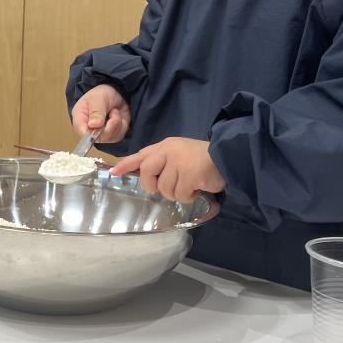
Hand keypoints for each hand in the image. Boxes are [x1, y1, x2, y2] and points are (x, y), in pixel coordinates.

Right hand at [71, 85, 130, 143]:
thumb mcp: (98, 97)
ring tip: (114, 111)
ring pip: (109, 137)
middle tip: (113, 112)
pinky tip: (117, 116)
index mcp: (80, 117)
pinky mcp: (112, 135)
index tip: (99, 125)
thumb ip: (96, 111)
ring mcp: (101, 133)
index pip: (81, 131)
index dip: (90, 132)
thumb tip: (93, 125)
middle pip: (97, 138)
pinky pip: (118, 136)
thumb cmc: (103, 94)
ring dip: (116, 123)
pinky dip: (121, 125)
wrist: (117, 93)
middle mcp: (89, 128)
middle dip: (108, 126)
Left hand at [111, 137, 225, 201]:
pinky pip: (181, 194)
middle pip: (147, 173)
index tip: (114, 172)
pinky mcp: (190, 173)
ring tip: (189, 185)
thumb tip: (140, 173)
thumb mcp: (178, 154)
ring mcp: (179, 162)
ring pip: (165, 188)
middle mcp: (168, 151)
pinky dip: (188, 196)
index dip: (126, 164)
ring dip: (176, 193)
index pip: (141, 155)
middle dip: (153, 185)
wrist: (228, 156)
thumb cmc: (201, 158)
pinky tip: (197, 188)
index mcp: (164, 146)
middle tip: (168, 187)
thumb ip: (161, 161)